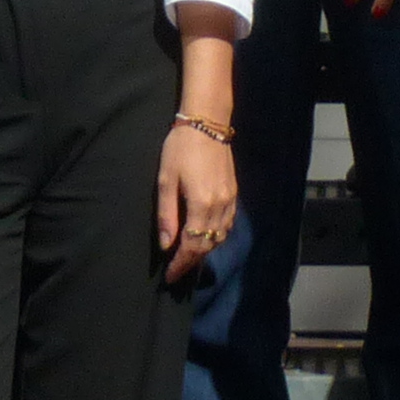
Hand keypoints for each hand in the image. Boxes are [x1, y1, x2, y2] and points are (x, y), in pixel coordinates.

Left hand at [159, 119, 239, 281]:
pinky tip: (205, 236)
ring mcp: (230, 200)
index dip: (180, 264)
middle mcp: (220, 207)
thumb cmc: (179, 149)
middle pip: (207, 245)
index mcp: (201, 205)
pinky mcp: (234, 193)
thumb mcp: (165, 181)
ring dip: (204, 250)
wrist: (206, 123)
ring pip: (220, 237)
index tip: (169, 276)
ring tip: (188, 257)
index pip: (192, 246)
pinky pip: (227, 224)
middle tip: (176, 272)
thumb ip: (167, 215)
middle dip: (191, 262)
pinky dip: (216, 236)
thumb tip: (166, 245)